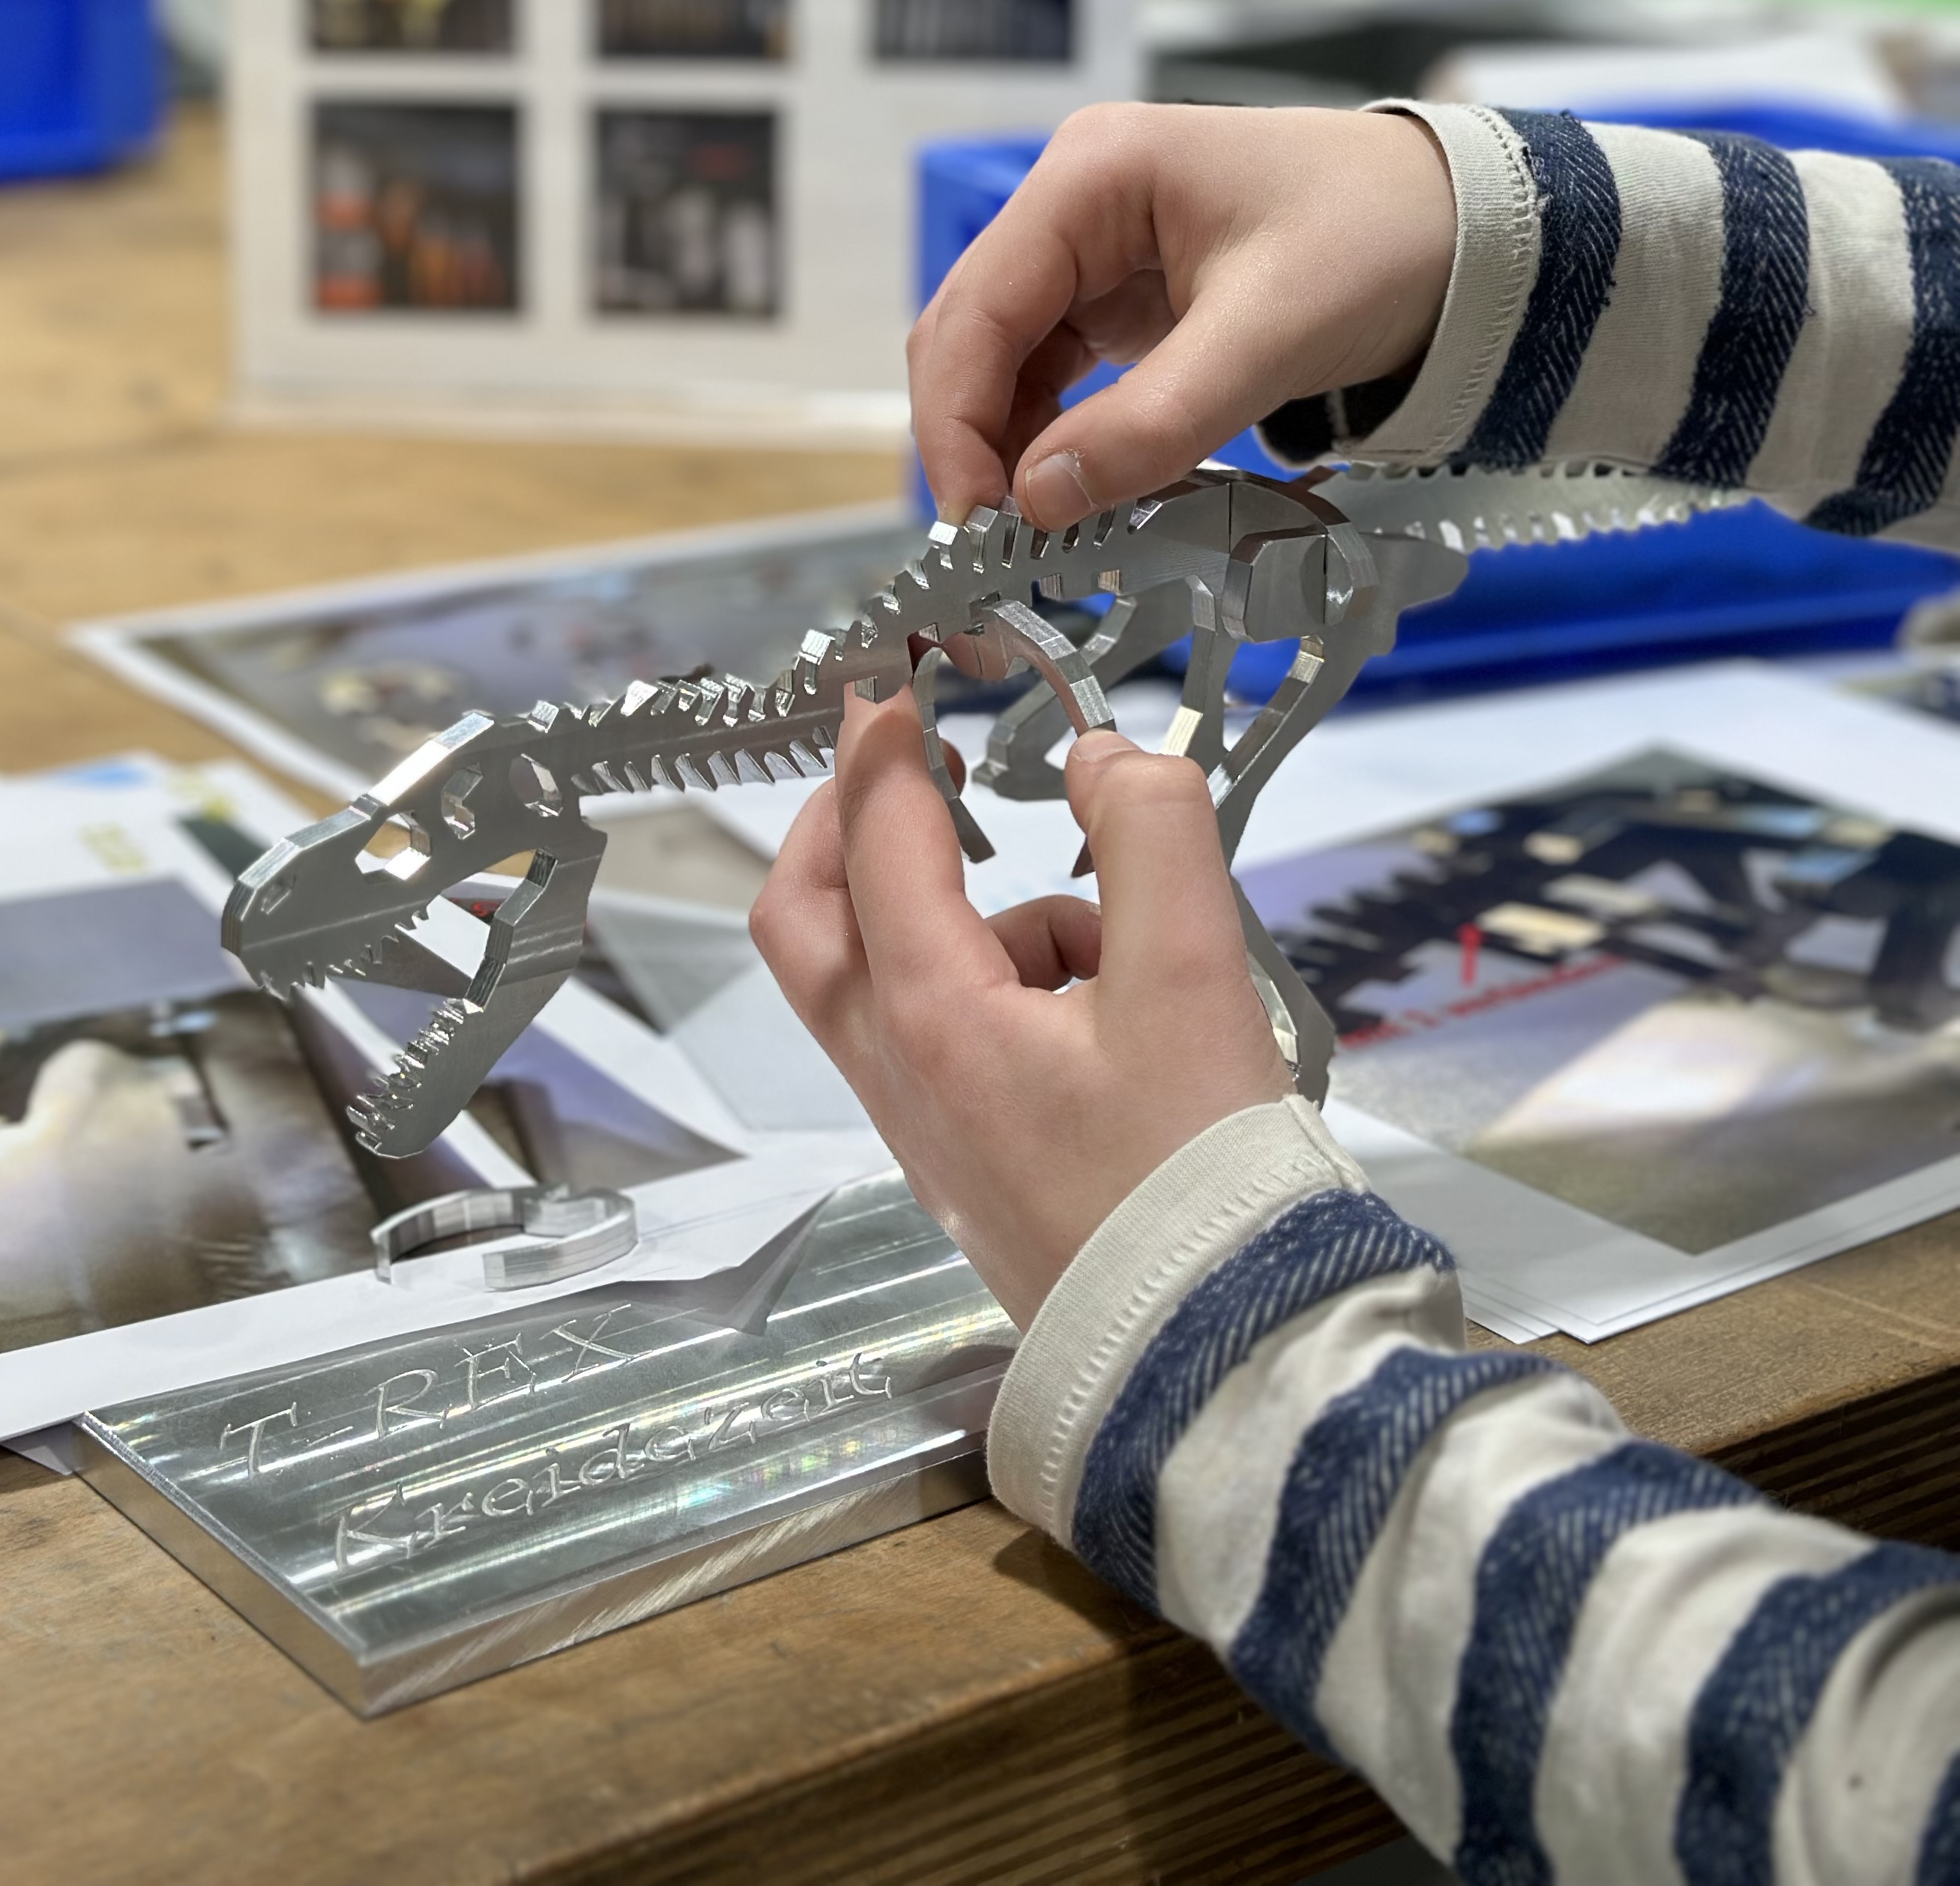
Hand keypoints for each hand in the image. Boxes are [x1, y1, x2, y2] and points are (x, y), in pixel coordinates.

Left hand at [751, 696, 1291, 1324]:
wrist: (1214, 1361)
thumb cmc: (1197, 1179)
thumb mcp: (1193, 981)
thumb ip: (1151, 836)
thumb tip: (1102, 752)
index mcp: (932, 1016)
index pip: (876, 834)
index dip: (881, 736)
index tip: (889, 664)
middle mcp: (899, 1072)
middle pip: (810, 917)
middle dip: (849, 823)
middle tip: (918, 763)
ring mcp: (926, 1127)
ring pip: (897, 977)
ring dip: (987, 920)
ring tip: (1130, 947)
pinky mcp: (970, 1165)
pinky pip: (958, 1037)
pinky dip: (1026, 991)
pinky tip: (1136, 1019)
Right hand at [907, 101, 1456, 526]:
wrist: (1476, 229)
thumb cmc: (1383, 244)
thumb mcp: (1269, 337)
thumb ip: (1151, 421)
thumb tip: (1038, 503)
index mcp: (1091, 174)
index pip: (977, 309)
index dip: (958, 422)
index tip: (975, 522)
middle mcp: (1076, 202)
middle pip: (973, 335)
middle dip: (972, 442)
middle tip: (991, 551)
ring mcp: (1097, 249)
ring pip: (1008, 362)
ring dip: (1010, 448)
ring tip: (1030, 540)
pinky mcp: (1127, 295)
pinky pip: (1061, 374)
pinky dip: (1059, 439)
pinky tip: (1073, 497)